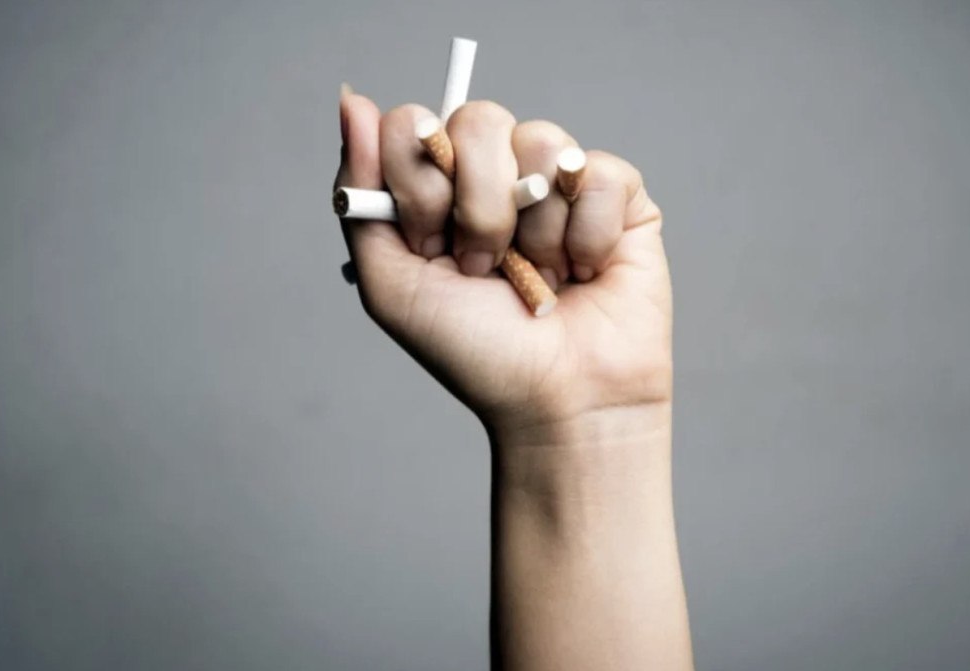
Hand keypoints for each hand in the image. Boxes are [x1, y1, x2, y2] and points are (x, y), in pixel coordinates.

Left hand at [334, 87, 671, 439]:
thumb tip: (351, 100)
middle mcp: (499, 176)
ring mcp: (559, 181)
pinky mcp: (618, 195)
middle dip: (478, 207)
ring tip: (542, 278)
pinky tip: (585, 272)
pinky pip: (598, 171)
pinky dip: (586, 234)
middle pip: (479, 120)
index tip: (430, 246)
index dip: (421, 183)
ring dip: (536, 230)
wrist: (560, 401)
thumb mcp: (392, 284)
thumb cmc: (478, 353)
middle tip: (485, 267)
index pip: (415, 123)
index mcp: (441, 189)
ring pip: (542, 140)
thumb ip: (362, 194)